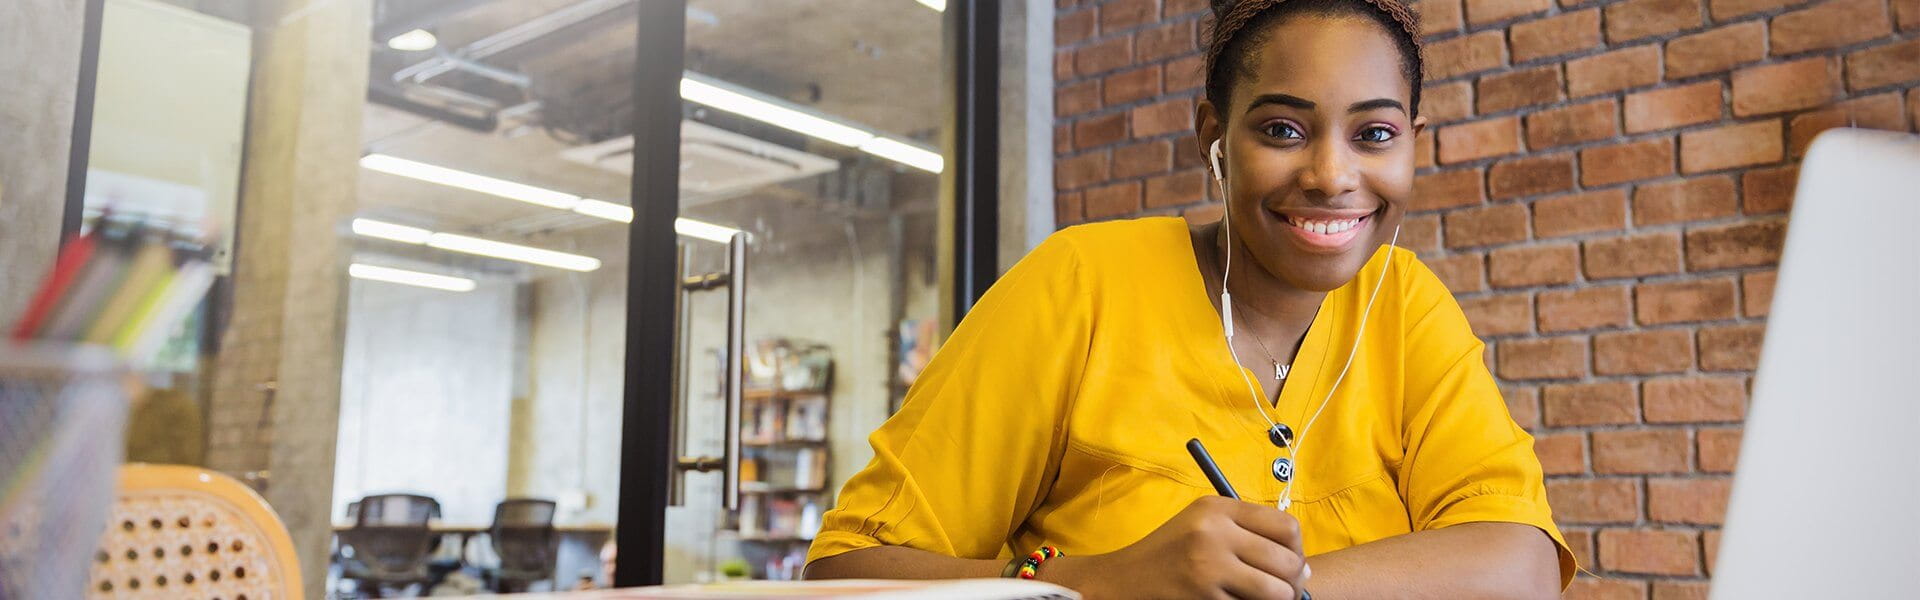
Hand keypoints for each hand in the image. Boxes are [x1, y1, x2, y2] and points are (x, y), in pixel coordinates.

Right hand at [1044, 496, 1309, 598]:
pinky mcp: (1204, 599)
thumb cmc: (1168, 554)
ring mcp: (1208, 569)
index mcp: (1216, 509)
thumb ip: (1245, 532)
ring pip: (1277, 592)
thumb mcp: (1201, 525)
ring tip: (1264, 599)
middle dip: (1292, 581)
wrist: (1122, 581)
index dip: (1297, 549)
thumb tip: (1303, 566)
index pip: (1285, 526)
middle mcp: (1213, 533)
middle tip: (1284, 589)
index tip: (1291, 562)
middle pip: (1287, 561)